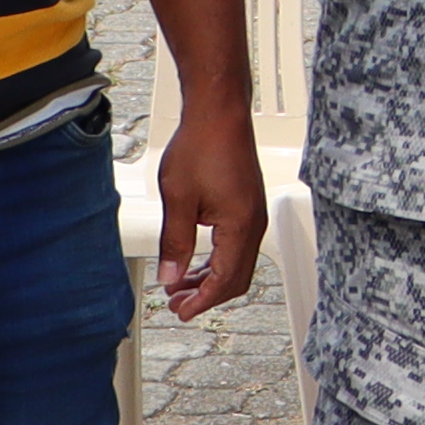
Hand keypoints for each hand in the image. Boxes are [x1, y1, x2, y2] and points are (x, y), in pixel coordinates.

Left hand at [146, 98, 268, 321]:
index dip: (202, 301)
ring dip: (211, 278)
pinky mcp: (248, 205)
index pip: (224, 280)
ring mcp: (253, 214)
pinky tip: (195, 260)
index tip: (181, 312)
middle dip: (207, 295)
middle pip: (237, 278)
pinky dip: (217, 260)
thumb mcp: (178, 199)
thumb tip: (170, 277)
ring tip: (181, 284)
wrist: (219, 112)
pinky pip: (237, 245)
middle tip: (177, 304)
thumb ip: (175, 243)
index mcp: (239, 226)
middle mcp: (254, 223)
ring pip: (237, 263)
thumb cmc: (202, 146)